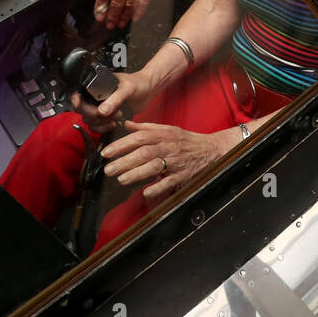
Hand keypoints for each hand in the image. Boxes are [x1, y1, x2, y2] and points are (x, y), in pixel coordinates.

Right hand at [69, 70, 151, 134]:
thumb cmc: (138, 83)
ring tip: (115, 117)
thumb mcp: (127, 88)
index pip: (79, 95)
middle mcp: (96, 97)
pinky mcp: (106, 117)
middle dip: (95, 115)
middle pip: (82, 111)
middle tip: (110, 113)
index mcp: (96, 85)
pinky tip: (113, 124)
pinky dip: (103, 128)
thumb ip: (115, 99)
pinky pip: (96, 127)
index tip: (81, 108)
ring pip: (89, 121)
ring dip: (100, 123)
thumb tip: (102, 110)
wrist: (148, 90)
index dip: (77, 103)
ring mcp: (100, 107)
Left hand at [94, 0, 174, 29]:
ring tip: (119, 24)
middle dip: (110, 16)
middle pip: (115, 3)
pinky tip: (134, 18)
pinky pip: (142, 2)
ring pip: (128, 5)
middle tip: (108, 24)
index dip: (99, 8)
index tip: (98, 16)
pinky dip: (138, 12)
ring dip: (123, 17)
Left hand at [101, 121, 233, 203]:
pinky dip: (158, 187)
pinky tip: (146, 192)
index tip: (107, 152)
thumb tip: (126, 124)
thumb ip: (146, 128)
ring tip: (121, 179)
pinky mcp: (182, 175)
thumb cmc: (186, 140)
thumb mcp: (167, 129)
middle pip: (143, 153)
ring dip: (136, 174)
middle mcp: (168, 146)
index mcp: (163, 135)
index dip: (122, 145)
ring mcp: (175, 161)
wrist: (211, 149)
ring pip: (154, 166)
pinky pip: (169, 182)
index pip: (139, 138)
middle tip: (108, 169)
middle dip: (124, 161)